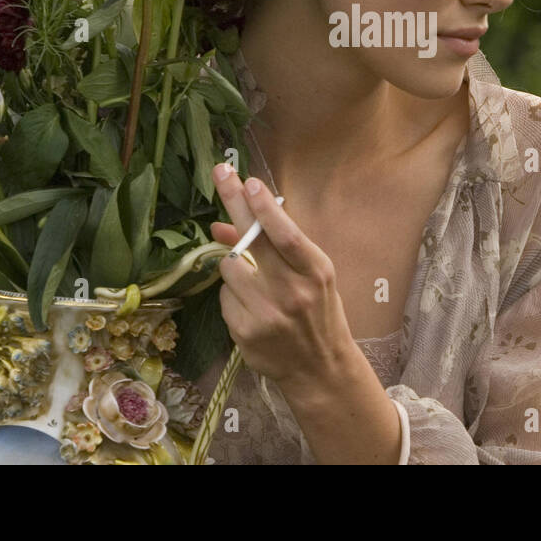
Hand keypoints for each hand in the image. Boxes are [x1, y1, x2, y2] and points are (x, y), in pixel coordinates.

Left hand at [209, 162, 354, 387]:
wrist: (320, 368)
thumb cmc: (318, 312)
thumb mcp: (311, 276)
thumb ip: (276, 249)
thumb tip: (223, 226)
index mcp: (316, 272)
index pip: (286, 234)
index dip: (265, 207)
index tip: (248, 181)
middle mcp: (293, 292)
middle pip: (253, 239)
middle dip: (234, 201)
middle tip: (220, 173)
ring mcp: (267, 314)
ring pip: (229, 267)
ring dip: (234, 266)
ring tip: (255, 282)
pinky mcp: (245, 332)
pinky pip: (224, 297)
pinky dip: (232, 295)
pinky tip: (252, 307)